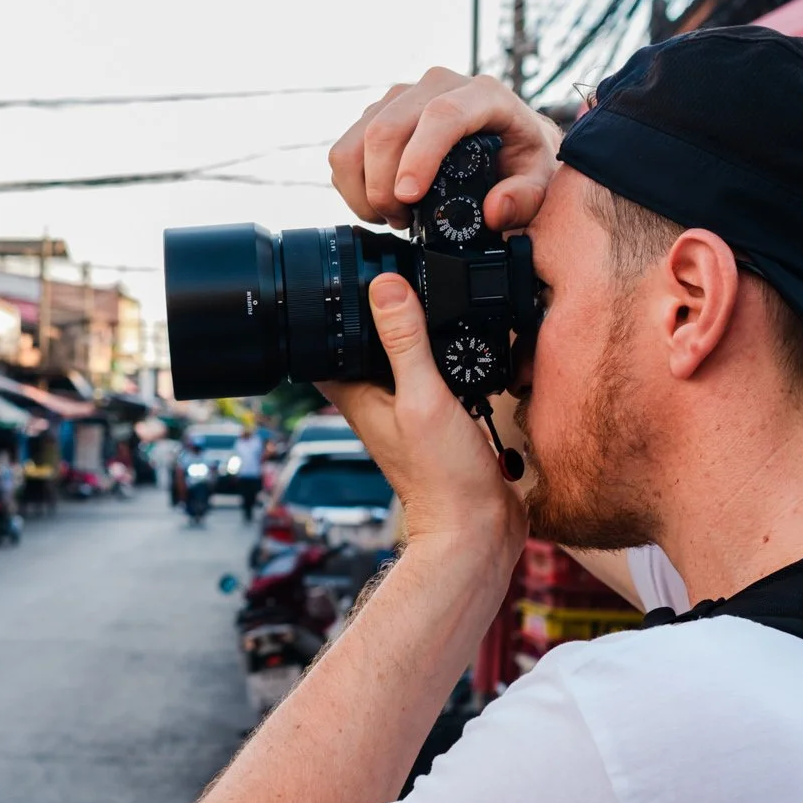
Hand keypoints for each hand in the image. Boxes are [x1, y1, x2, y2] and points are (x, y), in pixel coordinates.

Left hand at [318, 273, 524, 552]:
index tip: (338, 274)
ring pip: (399, 360)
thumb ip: (405, 343)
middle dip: (374, 314)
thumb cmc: (442, 477)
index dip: (327, 308)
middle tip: (388, 275)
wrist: (479, 528)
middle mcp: (376, 403)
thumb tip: (385, 287)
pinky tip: (462, 345)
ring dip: (411, 334)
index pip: (323, 344)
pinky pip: (433, 377)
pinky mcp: (438, 420)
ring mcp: (406, 412)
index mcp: (358, 396)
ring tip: (426, 300)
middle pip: (363, 346)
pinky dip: (443, 356)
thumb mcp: (423, 397)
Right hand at [329, 66, 563, 230]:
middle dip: (383, 186)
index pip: (441, 115)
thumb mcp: (540, 180)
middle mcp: (437, 86)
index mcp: (483, 95)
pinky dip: (352, 185)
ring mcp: (403, 96)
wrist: (507, 137)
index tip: (409, 197)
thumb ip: (525, 197)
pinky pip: (344, 149)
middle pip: (387, 127)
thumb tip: (495, 210)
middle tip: (402, 220)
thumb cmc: (522, 157)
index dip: (419, 157)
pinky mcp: (378, 111)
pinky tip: (379, 202)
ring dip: (364, 189)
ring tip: (391, 215)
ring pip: (356, 140)